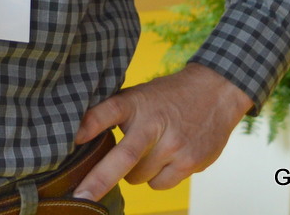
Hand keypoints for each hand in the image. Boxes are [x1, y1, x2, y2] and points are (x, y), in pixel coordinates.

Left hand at [71, 63, 253, 197]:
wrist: (215, 93)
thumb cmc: (167, 97)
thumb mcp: (138, 95)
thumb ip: (115, 114)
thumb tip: (81, 138)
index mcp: (135, 102)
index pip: (109, 111)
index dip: (90, 124)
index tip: (75, 138)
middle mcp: (153, 123)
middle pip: (124, 157)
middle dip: (99, 180)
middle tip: (81, 195)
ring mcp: (173, 145)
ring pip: (139, 177)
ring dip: (135, 173)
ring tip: (147, 152)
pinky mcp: (189, 162)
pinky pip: (159, 184)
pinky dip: (156, 178)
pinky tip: (165, 159)